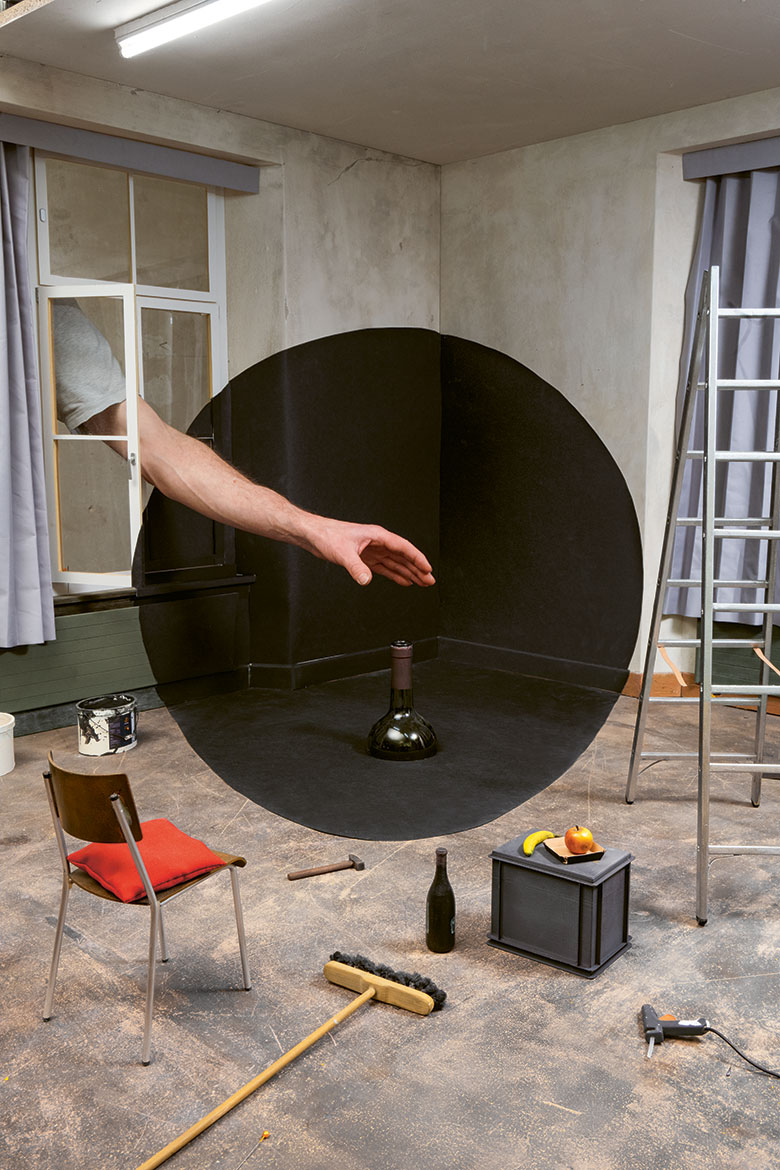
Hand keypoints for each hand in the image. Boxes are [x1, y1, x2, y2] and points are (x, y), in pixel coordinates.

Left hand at [301, 518, 435, 586]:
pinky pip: (385, 567)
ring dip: (409, 572)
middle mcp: (377, 542)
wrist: (314, 535)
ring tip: (421, 582)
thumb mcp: (343, 553)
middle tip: (429, 581)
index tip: (428, 569)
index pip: (403, 548)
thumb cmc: (327, 536)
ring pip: (396, 562)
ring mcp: (372, 550)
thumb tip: (366, 580)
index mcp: (377, 536)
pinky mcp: (365, 558)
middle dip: (417, 568)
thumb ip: (356, 568)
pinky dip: (395, 574)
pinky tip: (403, 580)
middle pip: (403, 556)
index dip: (417, 559)